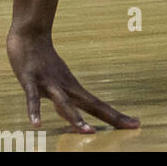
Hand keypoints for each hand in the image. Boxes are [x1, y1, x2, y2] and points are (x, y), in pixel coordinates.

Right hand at [7, 27, 139, 134]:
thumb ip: (62, 99)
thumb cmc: (44, 60)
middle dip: (110, 118)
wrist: (30, 33)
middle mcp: (65, 86)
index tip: (136, 124)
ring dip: (75, 118)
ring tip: (88, 131)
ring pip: (63, 103)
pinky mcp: (30, 79)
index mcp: (73, 88)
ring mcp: (48, 82)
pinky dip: (34, 110)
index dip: (115, 116)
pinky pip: (32, 98)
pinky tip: (36, 124)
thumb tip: (68, 115)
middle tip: (132, 126)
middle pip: (91, 105)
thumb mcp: (57, 82)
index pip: (98, 105)